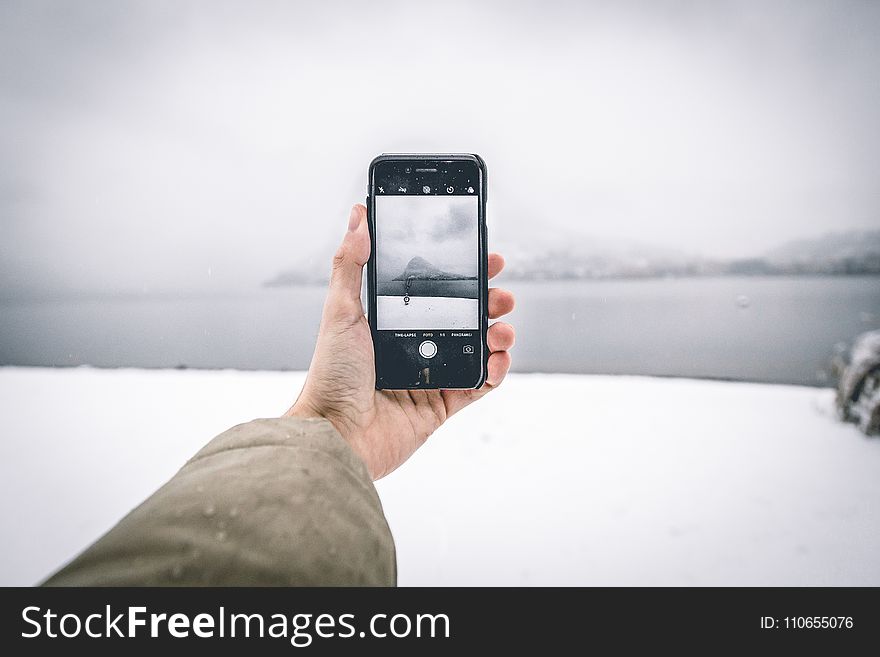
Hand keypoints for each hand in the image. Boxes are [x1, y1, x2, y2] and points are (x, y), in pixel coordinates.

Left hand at [284, 204, 515, 478]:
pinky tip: (497, 358)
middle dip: (489, 300)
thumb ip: (350, 262)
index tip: (483, 257)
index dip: (463, 273)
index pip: (436, 290)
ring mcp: (431, 374)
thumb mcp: (340, 310)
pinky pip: (480, 384)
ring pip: (478, 347)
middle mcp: (415, 345)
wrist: (336, 435)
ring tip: (501, 327)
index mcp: (393, 321)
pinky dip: (496, 371)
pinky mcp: (443, 404)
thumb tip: (358, 216)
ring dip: (499, 333)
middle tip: (500, 293)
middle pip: (465, 316)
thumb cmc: (332, 374)